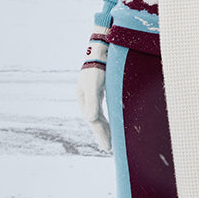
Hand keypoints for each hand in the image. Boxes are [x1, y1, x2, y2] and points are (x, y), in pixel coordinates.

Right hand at [77, 28, 111, 151]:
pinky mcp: (101, 89)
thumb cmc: (98, 66)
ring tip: (111, 140)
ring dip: (105, 127)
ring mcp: (94, 94)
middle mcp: (87, 98)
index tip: (108, 148)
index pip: (94, 121)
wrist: (101, 48)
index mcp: (85, 99)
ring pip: (99, 115)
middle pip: (96, 120)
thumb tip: (90, 121)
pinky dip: (108, 117)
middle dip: (103, 134)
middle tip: (110, 149)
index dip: (101, 135)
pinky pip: (104, 108)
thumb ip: (93, 102)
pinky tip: (113, 121)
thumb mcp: (94, 85)